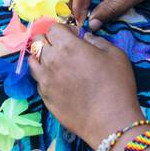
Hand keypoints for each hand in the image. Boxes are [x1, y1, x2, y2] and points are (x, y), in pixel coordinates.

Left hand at [27, 23, 142, 149]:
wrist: (110, 122)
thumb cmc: (117, 85)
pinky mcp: (44, 97)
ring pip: (32, 61)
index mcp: (67, 46)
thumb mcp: (115, 54)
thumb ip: (97, 41)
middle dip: (49, 40)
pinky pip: (38, 80)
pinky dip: (44, 76)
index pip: (53, 28)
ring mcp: (44, 80)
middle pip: (37, 41)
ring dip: (42, 57)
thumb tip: (85, 37)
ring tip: (56, 64)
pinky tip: (58, 81)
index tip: (74, 37)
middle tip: (63, 48)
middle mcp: (50, 60)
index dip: (63, 30)